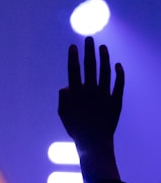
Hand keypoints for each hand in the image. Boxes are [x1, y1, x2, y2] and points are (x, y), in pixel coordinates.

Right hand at [58, 36, 123, 153]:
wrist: (94, 143)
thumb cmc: (76, 129)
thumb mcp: (63, 115)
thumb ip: (63, 99)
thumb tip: (66, 86)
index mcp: (76, 95)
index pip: (74, 71)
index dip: (73, 58)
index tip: (73, 47)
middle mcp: (90, 92)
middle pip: (89, 67)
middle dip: (88, 51)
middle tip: (89, 39)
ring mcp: (104, 96)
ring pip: (105, 72)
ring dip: (104, 58)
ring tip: (102, 47)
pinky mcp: (115, 101)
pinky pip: (118, 84)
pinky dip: (119, 74)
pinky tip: (118, 65)